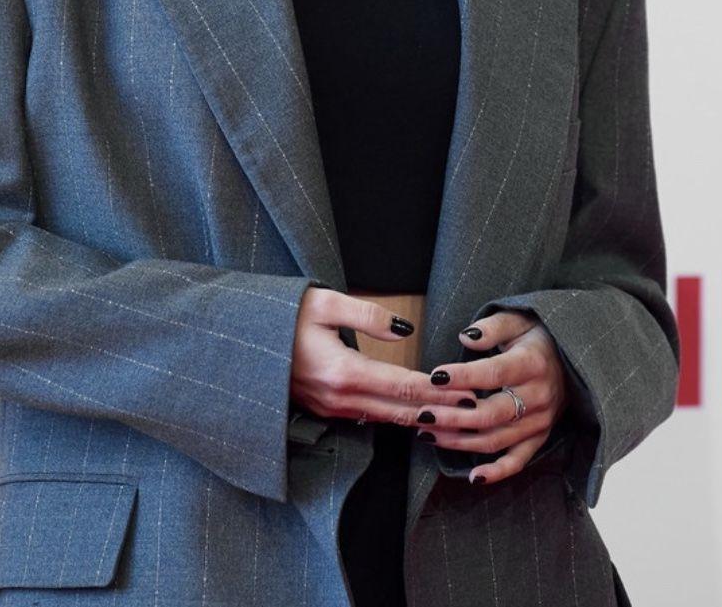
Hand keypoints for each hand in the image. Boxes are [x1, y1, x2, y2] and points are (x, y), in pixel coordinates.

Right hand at [291, 286, 479, 422]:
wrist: (243, 339)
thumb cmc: (283, 315)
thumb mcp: (325, 303)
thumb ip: (368, 315)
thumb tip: (405, 330)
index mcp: (344, 372)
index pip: (404, 387)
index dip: (439, 392)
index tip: (469, 393)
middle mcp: (340, 398)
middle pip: (402, 411)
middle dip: (442, 413)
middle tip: (477, 412)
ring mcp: (331, 408)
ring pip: (387, 419)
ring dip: (423, 419)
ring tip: (456, 418)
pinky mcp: (325, 408)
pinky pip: (370, 418)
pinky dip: (398, 418)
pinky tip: (416, 417)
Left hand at [416, 308, 572, 485]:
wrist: (573, 358)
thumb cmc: (538, 335)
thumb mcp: (518, 319)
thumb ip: (492, 327)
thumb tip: (465, 337)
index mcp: (532, 364)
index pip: (493, 374)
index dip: (463, 377)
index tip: (434, 377)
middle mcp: (538, 397)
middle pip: (490, 413)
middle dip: (452, 416)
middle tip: (421, 413)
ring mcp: (541, 422)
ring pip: (497, 439)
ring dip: (460, 442)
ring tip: (427, 435)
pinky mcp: (541, 437)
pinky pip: (519, 461)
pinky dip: (498, 472)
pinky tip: (473, 478)